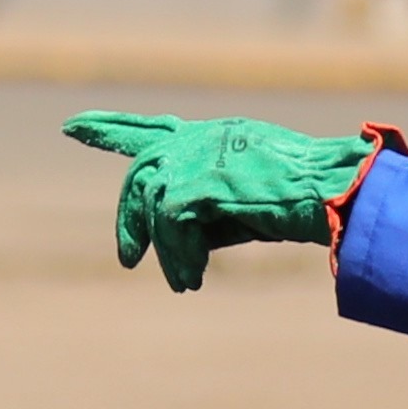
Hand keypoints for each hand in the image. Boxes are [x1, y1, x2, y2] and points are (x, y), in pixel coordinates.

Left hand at [61, 111, 376, 292]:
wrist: (336, 193)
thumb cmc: (304, 201)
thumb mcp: (242, 201)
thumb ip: (202, 209)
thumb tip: (167, 240)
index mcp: (212, 136)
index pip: (151, 128)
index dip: (108, 129)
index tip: (71, 127)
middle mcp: (201, 138)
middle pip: (139, 171)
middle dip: (127, 219)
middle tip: (126, 259)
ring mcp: (201, 154)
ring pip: (149, 200)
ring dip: (161, 249)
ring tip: (181, 280)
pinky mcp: (203, 179)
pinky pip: (168, 225)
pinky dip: (178, 257)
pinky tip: (195, 277)